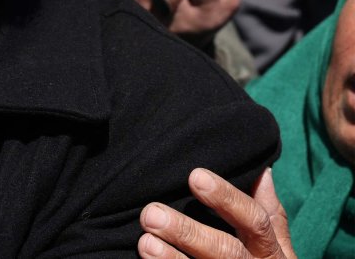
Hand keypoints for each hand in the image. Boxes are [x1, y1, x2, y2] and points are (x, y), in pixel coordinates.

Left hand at [138, 168, 293, 257]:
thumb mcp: (276, 245)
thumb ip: (269, 212)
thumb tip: (261, 170)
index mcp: (271, 251)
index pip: (255, 220)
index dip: (227, 198)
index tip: (195, 176)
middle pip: (225, 251)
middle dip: (188, 232)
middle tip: (152, 214)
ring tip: (145, 242)